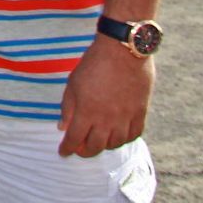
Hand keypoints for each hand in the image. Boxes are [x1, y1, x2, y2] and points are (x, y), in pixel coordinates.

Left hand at [57, 35, 153, 157]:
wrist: (122, 50)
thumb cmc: (94, 63)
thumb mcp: (73, 83)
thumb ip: (68, 107)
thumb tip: (62, 127)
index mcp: (87, 112)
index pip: (75, 139)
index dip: (67, 148)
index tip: (62, 152)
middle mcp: (107, 120)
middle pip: (95, 146)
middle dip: (84, 151)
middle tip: (79, 150)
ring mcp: (125, 118)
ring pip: (115, 144)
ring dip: (104, 146)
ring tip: (97, 142)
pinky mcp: (140, 113)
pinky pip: (133, 135)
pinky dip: (124, 139)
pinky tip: (118, 136)